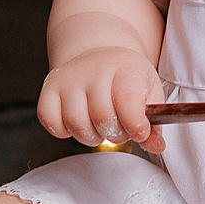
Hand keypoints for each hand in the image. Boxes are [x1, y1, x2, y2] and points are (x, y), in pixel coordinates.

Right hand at [39, 46, 165, 152]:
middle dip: (116, 134)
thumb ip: (154, 122)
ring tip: (100, 125)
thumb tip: (156, 146)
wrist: (99, 58)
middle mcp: (94, 69)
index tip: (140, 131)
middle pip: (102, 119)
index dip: (136, 127)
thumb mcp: (149, 93)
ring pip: (76, 124)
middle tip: (120, 127)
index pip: (128, 103)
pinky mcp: (48, 90)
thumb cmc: (126, 79)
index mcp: (125, 67)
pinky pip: (52, 123)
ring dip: (92, 136)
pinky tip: (79, 121)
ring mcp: (68, 79)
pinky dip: (65, 131)